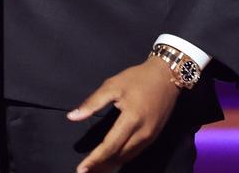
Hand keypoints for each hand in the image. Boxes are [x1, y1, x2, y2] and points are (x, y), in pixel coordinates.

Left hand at [67, 57, 180, 171]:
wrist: (166, 76)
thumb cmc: (137, 78)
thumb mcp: (112, 85)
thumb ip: (92, 102)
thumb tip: (72, 117)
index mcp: (131, 119)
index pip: (110, 146)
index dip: (95, 159)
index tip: (81, 169)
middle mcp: (143, 133)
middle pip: (119, 156)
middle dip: (101, 166)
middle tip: (84, 172)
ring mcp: (150, 137)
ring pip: (127, 157)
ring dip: (111, 165)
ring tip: (95, 170)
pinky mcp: (153, 137)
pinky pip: (135, 153)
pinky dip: (121, 159)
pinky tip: (112, 161)